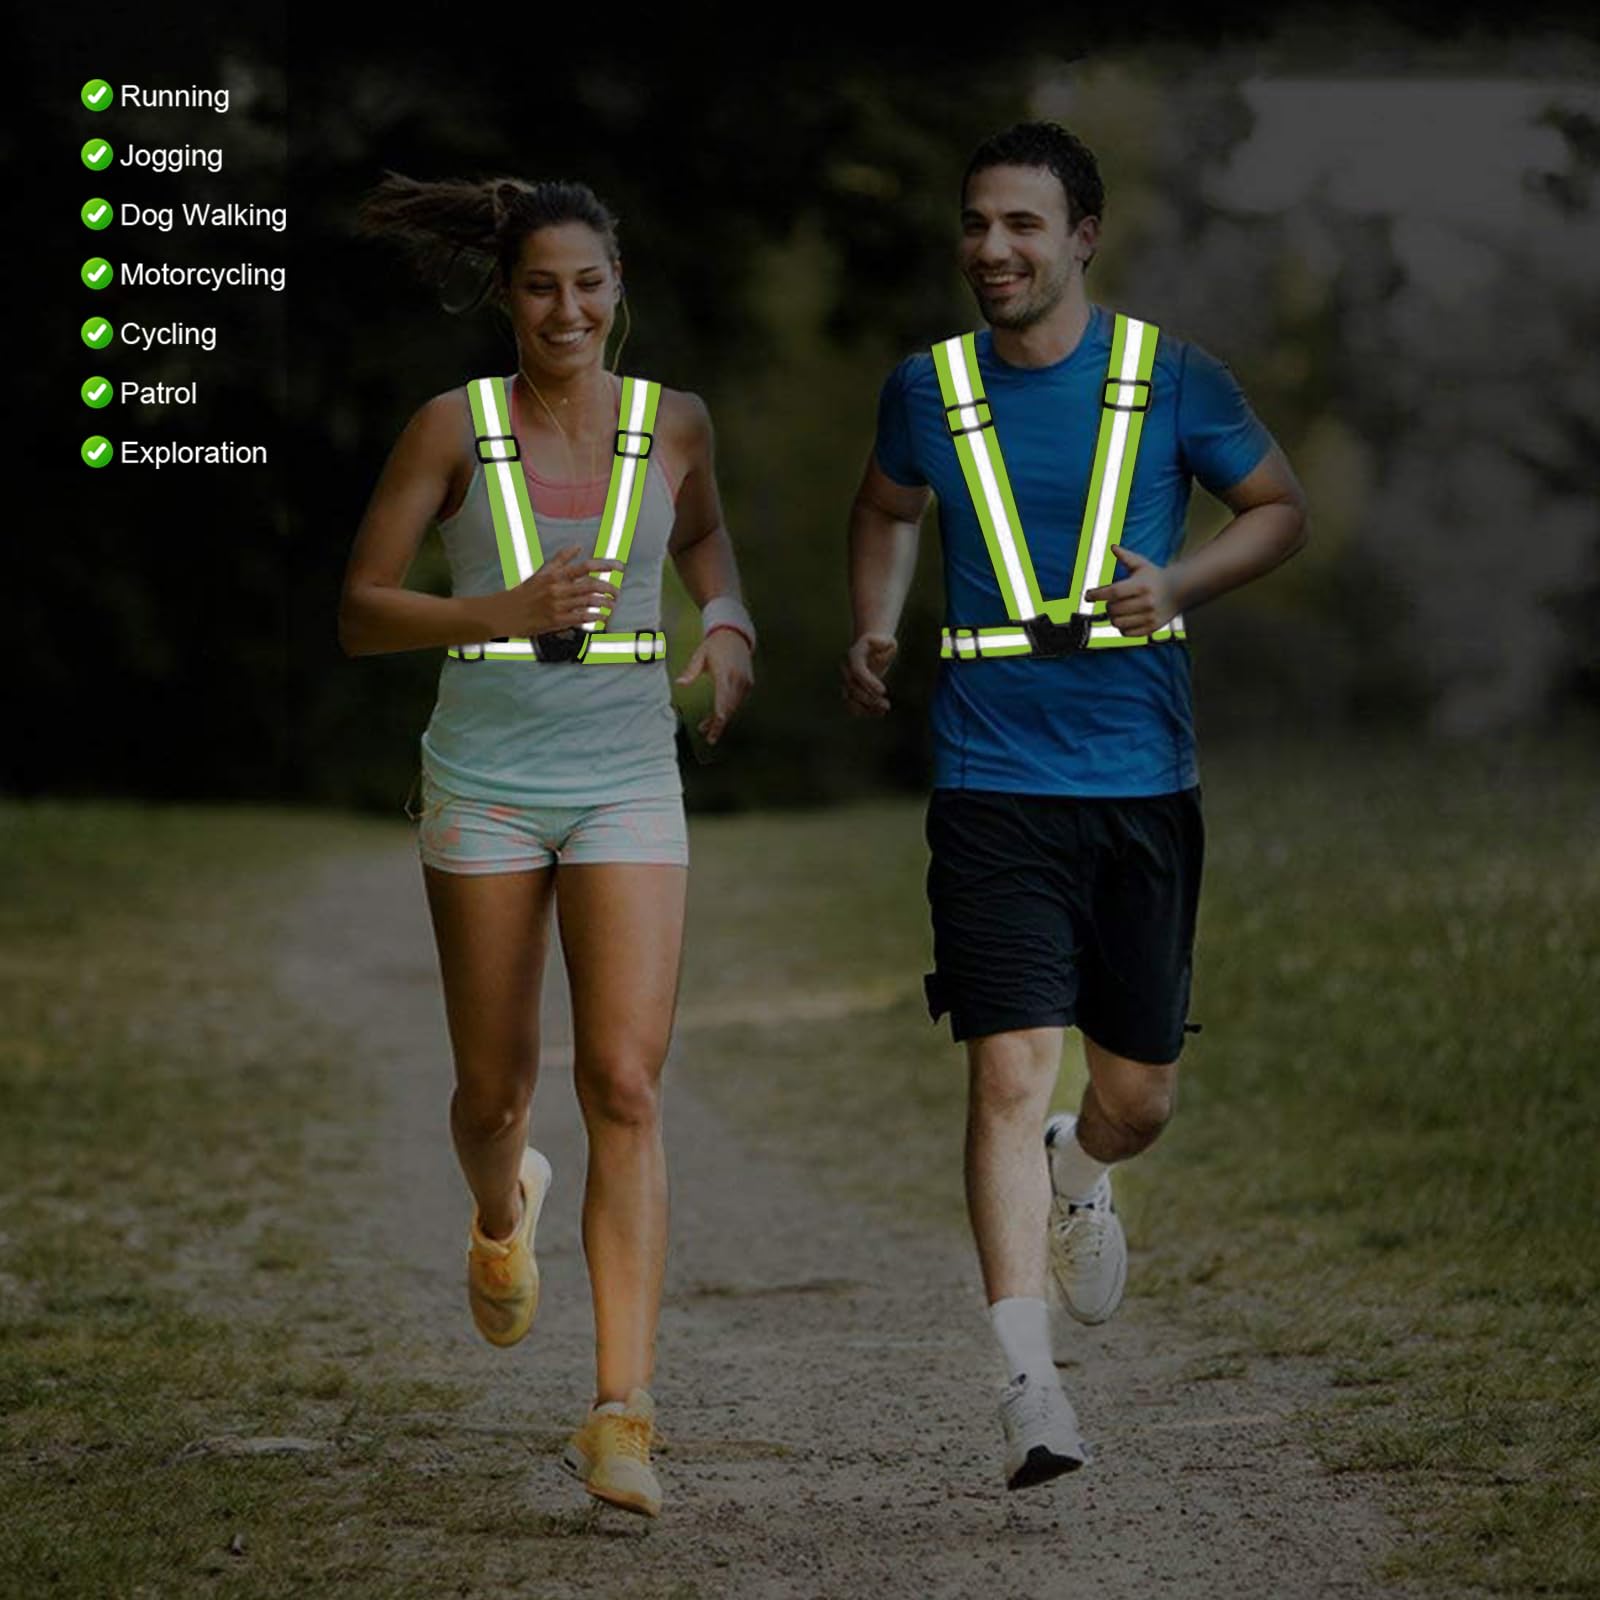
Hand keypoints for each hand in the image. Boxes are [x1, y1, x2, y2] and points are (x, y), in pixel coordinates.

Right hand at [481, 544, 620, 637]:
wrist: (507, 612)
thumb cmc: (525, 592)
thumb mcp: (542, 572)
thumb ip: (561, 559)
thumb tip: (577, 547)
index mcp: (555, 575)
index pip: (586, 567)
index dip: (605, 566)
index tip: (620, 566)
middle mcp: (558, 589)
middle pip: (592, 586)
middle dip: (610, 588)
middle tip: (616, 592)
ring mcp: (558, 606)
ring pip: (590, 602)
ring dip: (605, 604)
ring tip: (612, 605)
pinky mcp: (558, 621)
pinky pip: (583, 618)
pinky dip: (596, 617)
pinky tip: (602, 618)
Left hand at [674, 627, 753, 745]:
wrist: (736, 635)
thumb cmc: (716, 645)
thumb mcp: (700, 655)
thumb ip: (690, 671)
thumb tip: (680, 682)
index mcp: (725, 671)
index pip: (723, 695)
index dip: (720, 711)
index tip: (717, 723)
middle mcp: (738, 678)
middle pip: (729, 706)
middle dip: (718, 723)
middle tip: (707, 736)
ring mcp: (745, 682)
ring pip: (733, 707)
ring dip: (721, 719)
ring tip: (706, 728)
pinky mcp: (748, 684)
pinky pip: (737, 702)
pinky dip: (727, 711)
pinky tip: (717, 717)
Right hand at [840, 633, 897, 715]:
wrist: (868, 648)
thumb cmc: (880, 644)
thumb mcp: (887, 641)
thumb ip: (886, 645)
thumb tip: (885, 652)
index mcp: (853, 655)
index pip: (857, 670)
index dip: (869, 682)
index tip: (884, 691)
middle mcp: (846, 669)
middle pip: (853, 687)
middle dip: (869, 699)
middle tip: (887, 705)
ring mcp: (846, 681)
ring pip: (849, 699)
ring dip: (865, 708)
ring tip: (884, 710)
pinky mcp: (850, 691)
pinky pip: (852, 705)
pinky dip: (864, 712)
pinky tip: (880, 713)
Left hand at [1085, 545, 1179, 635]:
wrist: (1180, 591)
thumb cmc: (1155, 577)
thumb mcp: (1142, 565)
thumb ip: (1126, 557)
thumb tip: (1113, 547)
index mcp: (1142, 585)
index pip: (1113, 592)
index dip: (1097, 595)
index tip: (1088, 596)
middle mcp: (1146, 602)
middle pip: (1113, 609)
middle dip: (1107, 606)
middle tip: (1110, 602)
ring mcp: (1149, 617)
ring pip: (1117, 623)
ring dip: (1113, 617)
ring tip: (1118, 610)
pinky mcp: (1151, 628)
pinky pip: (1126, 633)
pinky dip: (1121, 627)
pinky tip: (1126, 619)